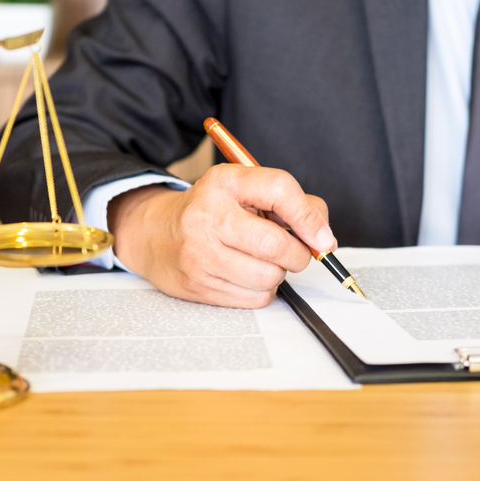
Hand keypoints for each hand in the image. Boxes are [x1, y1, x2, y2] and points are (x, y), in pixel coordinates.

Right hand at [107, 164, 336, 307]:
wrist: (156, 234)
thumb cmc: (212, 210)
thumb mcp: (246, 190)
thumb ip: (291, 204)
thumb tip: (323, 238)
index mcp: (224, 182)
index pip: (279, 189)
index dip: (309, 217)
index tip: (322, 238)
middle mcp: (207, 215)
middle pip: (275, 244)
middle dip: (298, 255)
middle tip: (294, 252)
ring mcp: (199, 253)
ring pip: (268, 277)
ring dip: (278, 273)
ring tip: (263, 261)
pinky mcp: (197, 285)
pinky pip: (254, 298)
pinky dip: (261, 290)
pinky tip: (246, 274)